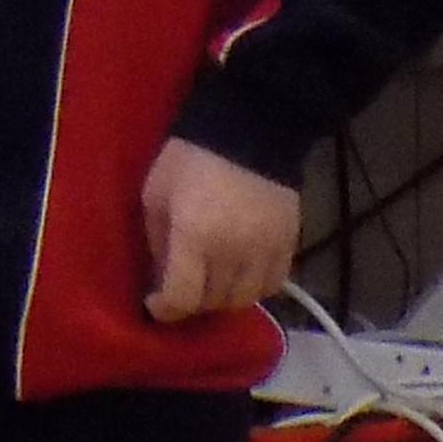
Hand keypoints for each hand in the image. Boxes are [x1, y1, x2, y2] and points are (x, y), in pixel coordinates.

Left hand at [141, 135, 302, 321]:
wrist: (248, 132)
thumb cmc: (189, 158)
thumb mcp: (155, 192)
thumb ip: (156, 238)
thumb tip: (159, 275)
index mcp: (195, 237)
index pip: (183, 297)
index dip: (165, 309)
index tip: (153, 304)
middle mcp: (233, 253)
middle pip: (213, 302)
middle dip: (190, 303)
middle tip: (177, 291)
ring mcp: (266, 253)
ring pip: (244, 300)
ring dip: (221, 299)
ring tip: (206, 285)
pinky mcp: (289, 247)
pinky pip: (271, 286)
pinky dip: (252, 290)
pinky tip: (237, 277)